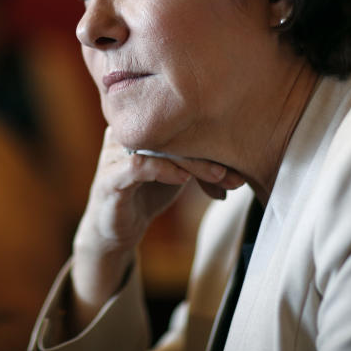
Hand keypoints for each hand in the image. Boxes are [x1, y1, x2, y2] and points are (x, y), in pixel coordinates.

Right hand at [68, 127, 243, 332]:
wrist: (116, 228)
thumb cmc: (147, 194)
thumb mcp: (178, 173)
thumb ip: (199, 162)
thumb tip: (242, 165)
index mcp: (141, 124)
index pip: (178, 122)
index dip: (210, 138)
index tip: (237, 161)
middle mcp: (125, 132)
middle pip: (170, 131)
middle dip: (206, 152)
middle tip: (231, 171)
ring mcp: (114, 154)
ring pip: (157, 147)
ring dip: (192, 162)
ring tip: (216, 175)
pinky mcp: (109, 178)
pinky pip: (137, 165)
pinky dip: (164, 169)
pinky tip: (182, 179)